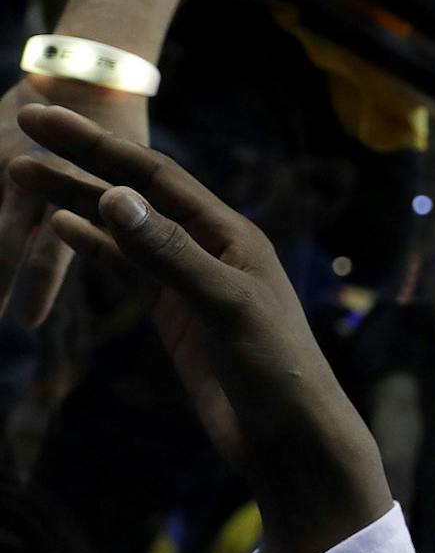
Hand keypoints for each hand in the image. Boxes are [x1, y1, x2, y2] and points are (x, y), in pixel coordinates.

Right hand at [6, 106, 388, 552]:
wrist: (290, 437)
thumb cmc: (275, 370)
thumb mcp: (223, 307)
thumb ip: (169, 255)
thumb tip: (113, 197)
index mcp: (231, 233)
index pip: (154, 176)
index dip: (97, 144)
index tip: (45, 115)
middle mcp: (212, 246)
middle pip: (135, 193)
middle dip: (80, 160)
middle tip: (25, 122)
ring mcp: (192, 279)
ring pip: (126, 228)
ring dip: (77, 199)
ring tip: (23, 171)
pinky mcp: (178, 313)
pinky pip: (130, 269)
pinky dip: (94, 246)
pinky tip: (57, 227)